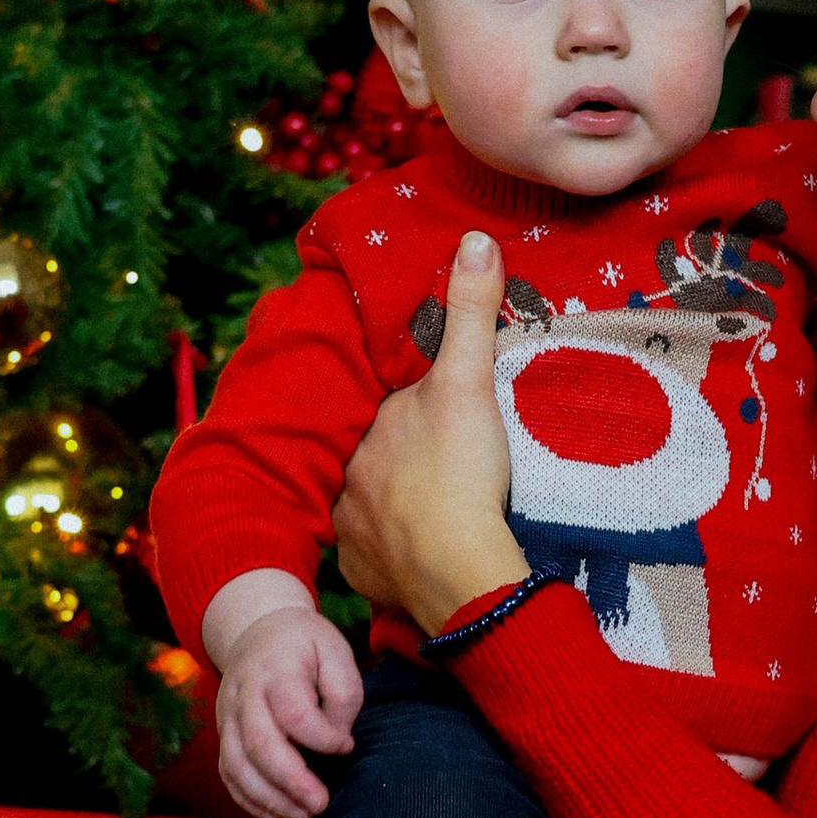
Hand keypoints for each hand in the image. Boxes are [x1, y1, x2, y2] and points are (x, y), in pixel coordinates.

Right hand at [216, 602, 363, 817]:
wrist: (258, 628)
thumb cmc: (305, 645)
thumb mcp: (336, 650)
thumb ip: (343, 695)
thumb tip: (337, 739)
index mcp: (276, 668)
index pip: (294, 713)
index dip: (322, 738)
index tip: (345, 746)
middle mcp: (244, 693)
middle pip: (259, 744)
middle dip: (291, 782)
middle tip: (320, 805)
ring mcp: (227, 715)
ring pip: (237, 764)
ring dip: (268, 798)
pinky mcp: (222, 732)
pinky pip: (227, 772)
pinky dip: (247, 799)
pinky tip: (274, 816)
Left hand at [334, 230, 526, 633]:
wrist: (459, 572)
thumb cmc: (458, 472)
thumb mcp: (468, 382)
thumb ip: (470, 313)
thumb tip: (473, 239)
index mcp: (363, 431)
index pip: (377, 411)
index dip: (402, 411)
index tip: (430, 418)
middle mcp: (343, 481)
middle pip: (369, 461)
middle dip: (392, 461)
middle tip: (431, 468)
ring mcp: (351, 535)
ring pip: (366, 511)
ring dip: (390, 510)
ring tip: (426, 510)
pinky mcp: (366, 577)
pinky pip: (375, 560)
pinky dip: (394, 555)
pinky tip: (419, 551)